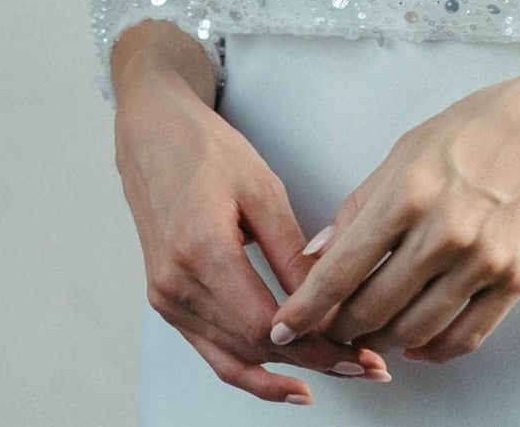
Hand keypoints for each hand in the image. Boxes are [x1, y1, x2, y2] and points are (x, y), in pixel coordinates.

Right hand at [114, 34, 391, 405]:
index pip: (262, 323)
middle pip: (251, 346)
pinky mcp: (168, 302)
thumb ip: (290, 249)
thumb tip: (325, 299)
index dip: (312, 344)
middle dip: (312, 362)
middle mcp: (176, 283)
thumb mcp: (261, 187)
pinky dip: (249, 372)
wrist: (154, 137)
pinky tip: (286, 381)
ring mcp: (166, 298)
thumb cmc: (206, 151)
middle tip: (365, 366)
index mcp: (200, 248)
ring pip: (233, 358)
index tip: (356, 349)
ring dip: (287, 373)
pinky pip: (212, 351)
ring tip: (340, 371)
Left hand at [263, 51, 519, 364]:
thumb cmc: (489, 122)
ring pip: (413, 331)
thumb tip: (319, 251)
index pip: (342, 268)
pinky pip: (464, 338)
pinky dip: (432, 349)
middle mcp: (446, 232)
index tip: (283, 324)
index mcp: (411, 190)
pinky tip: (417, 340)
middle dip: (340, 326)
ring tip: (370, 331)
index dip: (305, 305)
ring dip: (382, 340)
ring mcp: (484, 261)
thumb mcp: (411, 145)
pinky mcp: (517, 280)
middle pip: (372, 308)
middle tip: (327, 327)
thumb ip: (362, 202)